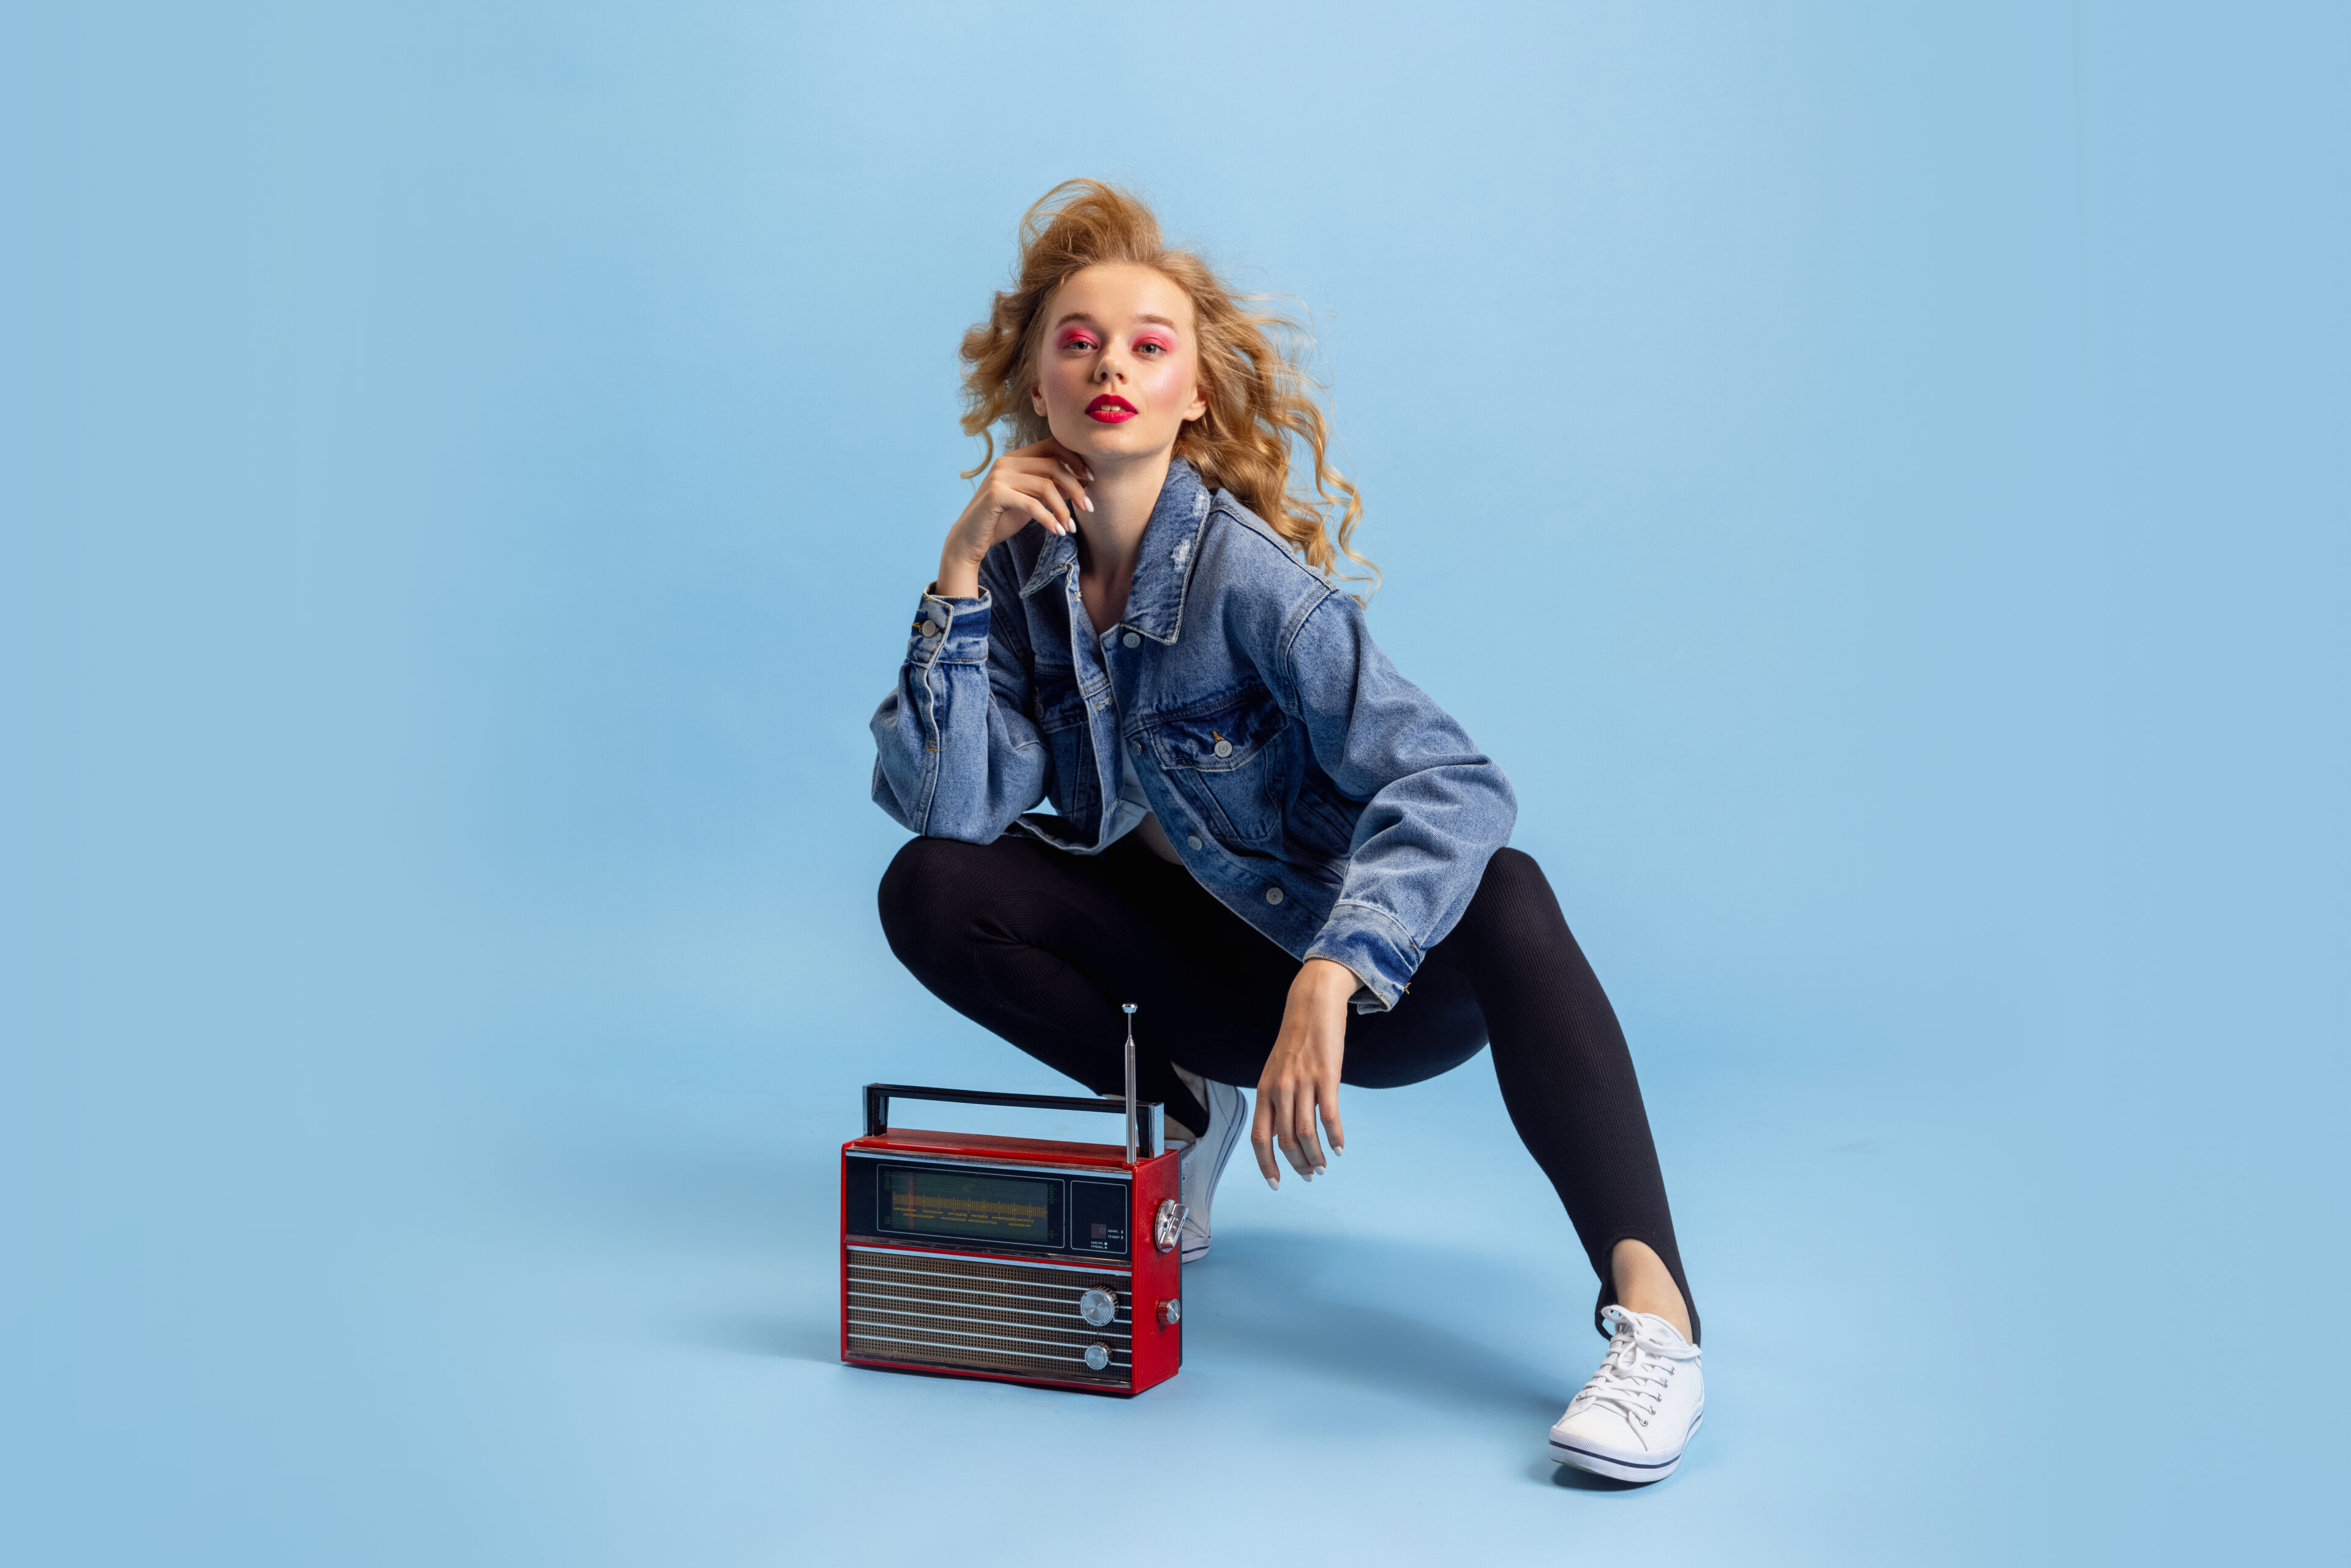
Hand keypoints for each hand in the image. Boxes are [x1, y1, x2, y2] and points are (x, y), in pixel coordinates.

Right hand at [935, 439, 1093, 597]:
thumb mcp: (1031, 500)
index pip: (1052, 445)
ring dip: (1064, 509)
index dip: (1075, 459)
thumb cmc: (1001, 519)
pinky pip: (1033, 505)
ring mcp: (1000, 476)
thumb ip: (1051, 488)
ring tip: (1071, 527)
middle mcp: (1007, 461)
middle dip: (1076, 487)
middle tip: (1089, 508)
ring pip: (1046, 486)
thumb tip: (1083, 481)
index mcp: (1016, 457)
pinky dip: (1049, 519)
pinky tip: (1058, 532)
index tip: (1090, 479)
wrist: (969, 539)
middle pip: (1054, 465)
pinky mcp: (996, 495)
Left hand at [1251, 958, 1355, 1186]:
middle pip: (1285, 1141)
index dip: (1266, 1164)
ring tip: (1324, 1166)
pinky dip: (1335, 1138)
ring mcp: (1302, 1083)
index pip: (1259, 1137)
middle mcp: (1279, 1089)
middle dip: (1298, 1165)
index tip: (1276, 1183)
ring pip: (1306, 1134)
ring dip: (1316, 1157)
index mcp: (1264, 1090)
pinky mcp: (1326, 1077)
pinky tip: (1340, 1148)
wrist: (1312, 1004)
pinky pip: (1329, 1117)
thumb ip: (1275, 1101)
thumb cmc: (1295, 1040)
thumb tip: (1277, 1134)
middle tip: (1310, 1175)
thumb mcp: (1276, 1071)